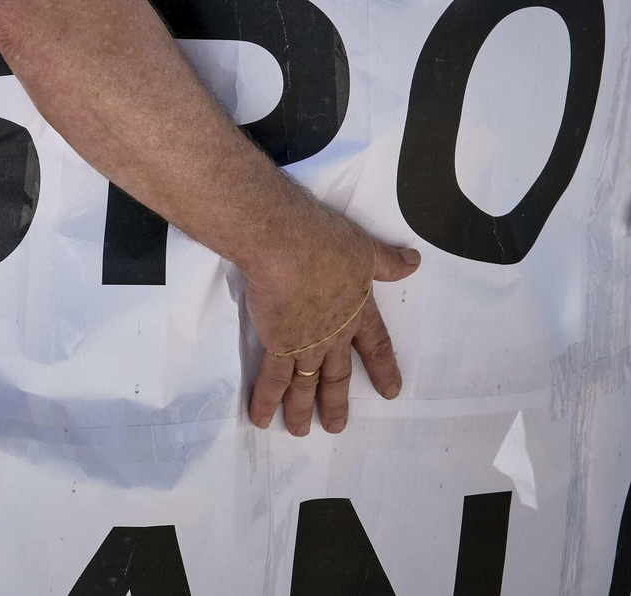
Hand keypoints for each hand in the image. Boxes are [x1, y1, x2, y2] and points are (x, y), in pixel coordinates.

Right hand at [244, 208, 420, 435]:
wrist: (284, 246)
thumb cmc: (324, 242)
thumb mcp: (364, 249)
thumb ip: (388, 262)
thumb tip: (415, 262)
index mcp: (357, 311)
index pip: (376, 346)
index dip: (383, 369)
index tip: (391, 392)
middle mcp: (333, 335)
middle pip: (337, 375)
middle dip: (337, 402)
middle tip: (337, 426)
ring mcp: (305, 343)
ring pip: (305, 385)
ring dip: (302, 410)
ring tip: (300, 431)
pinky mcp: (277, 344)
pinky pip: (272, 379)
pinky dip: (265, 400)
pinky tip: (260, 418)